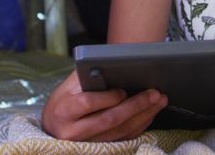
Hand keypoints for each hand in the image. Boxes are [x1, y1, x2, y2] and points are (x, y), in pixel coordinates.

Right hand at [42, 70, 167, 141]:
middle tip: (155, 93)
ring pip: (120, 131)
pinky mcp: (100, 149)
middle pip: (109, 119)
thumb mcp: (69, 85)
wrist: (55, 125)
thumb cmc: (65, 100)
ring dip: (144, 115)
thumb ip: (88, 76)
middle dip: (136, 105)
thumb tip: (115, 67)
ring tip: (159, 100)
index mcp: (63, 111)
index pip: (87, 103)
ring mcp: (87, 144)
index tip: (123, 90)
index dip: (108, 97)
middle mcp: (72, 132)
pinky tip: (151, 113)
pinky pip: (124, 138)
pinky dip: (140, 125)